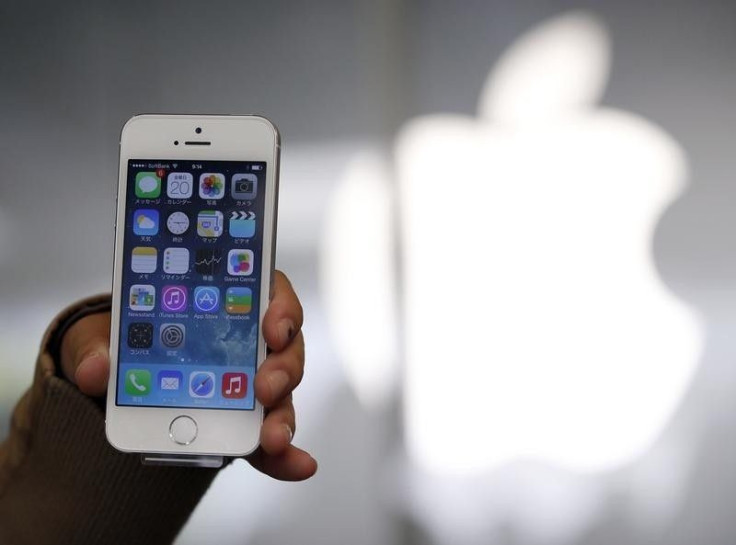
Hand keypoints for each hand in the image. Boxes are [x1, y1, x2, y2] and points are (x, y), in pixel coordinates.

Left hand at [60, 270, 316, 480]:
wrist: (116, 382)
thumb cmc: (121, 343)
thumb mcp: (99, 333)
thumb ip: (95, 345)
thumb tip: (98, 370)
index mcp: (223, 304)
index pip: (268, 293)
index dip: (281, 308)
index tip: (273, 328)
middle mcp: (247, 341)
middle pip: (285, 347)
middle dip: (283, 368)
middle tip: (265, 387)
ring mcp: (250, 384)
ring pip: (282, 394)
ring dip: (283, 414)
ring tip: (272, 437)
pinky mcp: (243, 424)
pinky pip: (269, 439)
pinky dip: (284, 455)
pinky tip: (296, 466)